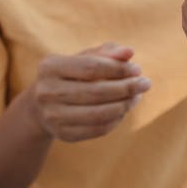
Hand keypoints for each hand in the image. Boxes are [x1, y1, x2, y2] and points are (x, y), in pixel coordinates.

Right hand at [27, 43, 150, 142]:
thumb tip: (129, 52)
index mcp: (50, 67)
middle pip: (96, 92)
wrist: (41, 105)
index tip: (137, 69)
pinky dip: (115, 120)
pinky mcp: (62, 134)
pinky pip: (97, 129)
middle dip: (126, 87)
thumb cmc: (70, 75)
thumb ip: (107, 53)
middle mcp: (46, 92)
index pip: (91, 67)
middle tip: (146, 83)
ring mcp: (52, 116)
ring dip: (124, 105)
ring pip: (98, 114)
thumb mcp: (83, 58)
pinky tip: (124, 110)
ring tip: (137, 96)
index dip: (117, 69)